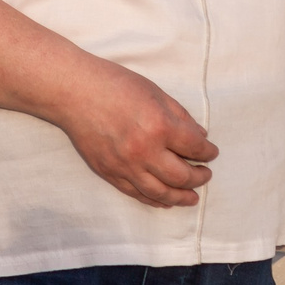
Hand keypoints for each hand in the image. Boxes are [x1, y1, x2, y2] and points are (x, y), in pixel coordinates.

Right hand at [50, 57, 217, 208]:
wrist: (73, 91)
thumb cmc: (114, 84)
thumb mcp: (154, 92)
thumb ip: (180, 115)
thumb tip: (199, 136)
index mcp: (160, 126)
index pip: (195, 148)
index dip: (208, 152)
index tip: (211, 152)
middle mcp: (145, 151)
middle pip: (182, 176)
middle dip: (200, 177)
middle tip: (205, 175)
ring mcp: (126, 166)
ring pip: (161, 193)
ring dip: (181, 197)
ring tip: (192, 197)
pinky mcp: (109, 173)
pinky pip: (137, 194)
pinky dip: (155, 200)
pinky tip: (165, 200)